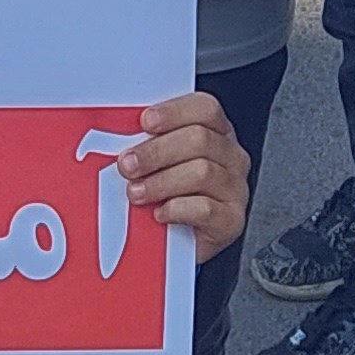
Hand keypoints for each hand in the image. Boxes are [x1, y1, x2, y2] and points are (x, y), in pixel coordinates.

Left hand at [117, 91, 247, 248]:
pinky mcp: (231, 220)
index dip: (174, 112)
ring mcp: (235, 189)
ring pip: (202, 172)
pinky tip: (159, 213)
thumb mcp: (158, 163)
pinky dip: (176, 209)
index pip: (205, 109)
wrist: (178, 245)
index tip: (144, 121)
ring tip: (136, 193)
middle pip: (200, 139)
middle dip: (157, 151)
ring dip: (161, 182)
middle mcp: (231, 157)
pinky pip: (205, 208)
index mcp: (216, 133)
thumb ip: (147, 142)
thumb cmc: (166, 195)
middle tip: (127, 164)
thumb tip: (119, 130)